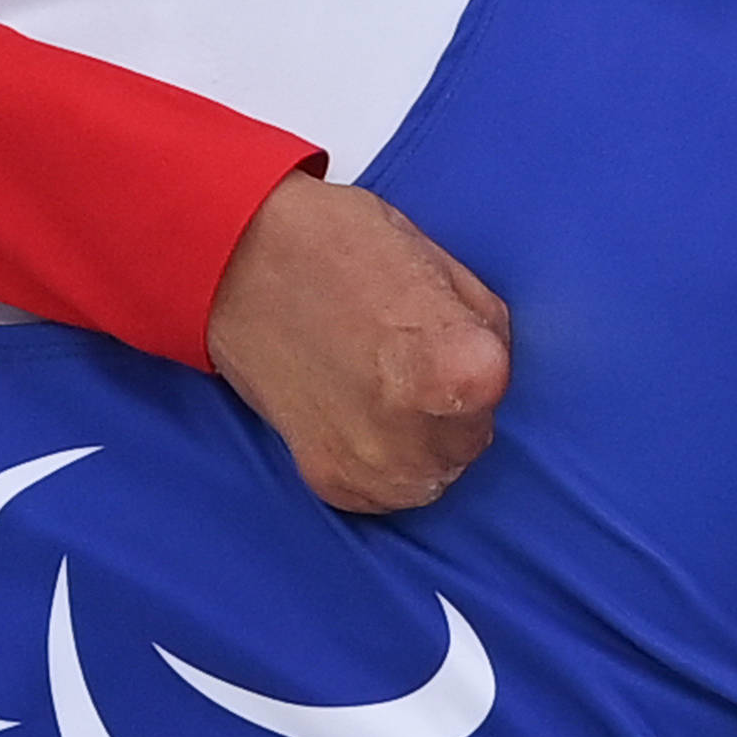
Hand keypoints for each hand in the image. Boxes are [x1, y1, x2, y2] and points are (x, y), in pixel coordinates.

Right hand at [206, 173, 510, 512]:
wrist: (235, 262)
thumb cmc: (337, 247)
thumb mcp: (440, 265)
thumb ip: (482, 329)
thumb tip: (496, 373)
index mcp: (458, 370)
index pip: (500, 395)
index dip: (479, 365)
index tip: (453, 345)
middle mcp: (417, 433)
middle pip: (471, 442)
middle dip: (456, 411)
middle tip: (412, 365)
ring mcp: (372, 466)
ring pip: (430, 475)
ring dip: (420, 442)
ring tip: (383, 389)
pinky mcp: (331, 482)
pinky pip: (382, 489)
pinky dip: (378, 459)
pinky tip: (357, 412)